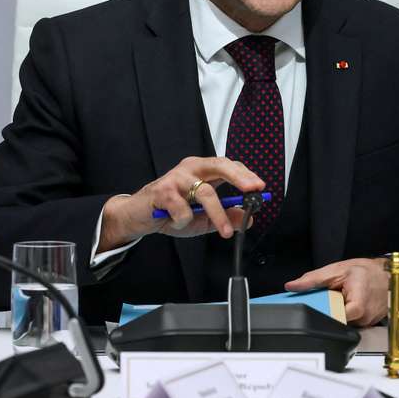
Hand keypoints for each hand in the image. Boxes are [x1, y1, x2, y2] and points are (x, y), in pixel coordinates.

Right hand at [98, 157, 264, 251]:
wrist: (139, 215)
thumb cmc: (171, 212)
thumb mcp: (203, 218)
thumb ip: (225, 217)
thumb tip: (247, 218)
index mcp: (202, 170)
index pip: (228, 166)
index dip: (245, 175)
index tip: (259, 187)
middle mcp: (191, 168)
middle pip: (219, 165)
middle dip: (238, 176)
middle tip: (252, 189)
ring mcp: (176, 178)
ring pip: (205, 192)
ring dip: (218, 215)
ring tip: (224, 232)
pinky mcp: (162, 191)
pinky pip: (183, 209)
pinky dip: (184, 221)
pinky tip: (175, 221)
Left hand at [285, 258, 388, 326]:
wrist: (388, 274)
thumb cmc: (367, 271)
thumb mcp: (337, 270)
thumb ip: (313, 280)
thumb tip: (292, 286)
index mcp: (356, 306)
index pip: (332, 319)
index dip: (321, 314)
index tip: (314, 308)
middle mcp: (363, 318)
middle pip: (336, 321)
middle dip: (329, 310)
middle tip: (331, 296)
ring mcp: (367, 322)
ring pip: (344, 322)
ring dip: (339, 311)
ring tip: (343, 297)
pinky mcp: (368, 324)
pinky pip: (352, 321)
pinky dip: (348, 312)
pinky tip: (350, 302)